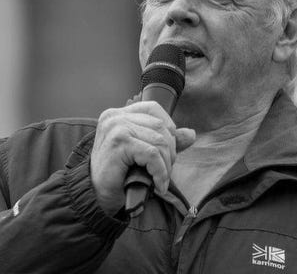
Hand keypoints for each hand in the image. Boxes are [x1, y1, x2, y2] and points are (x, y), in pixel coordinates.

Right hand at [90, 101, 195, 215]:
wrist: (97, 197)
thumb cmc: (119, 174)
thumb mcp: (144, 153)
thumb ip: (165, 141)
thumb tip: (191, 134)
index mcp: (119, 114)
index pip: (153, 108)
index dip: (169, 126)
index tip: (169, 149)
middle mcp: (115, 116)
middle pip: (160, 126)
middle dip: (170, 150)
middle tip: (165, 170)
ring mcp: (116, 128)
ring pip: (159, 140)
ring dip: (166, 164)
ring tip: (161, 179)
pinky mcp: (119, 143)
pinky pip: (152, 154)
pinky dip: (160, 171)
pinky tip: (158, 184)